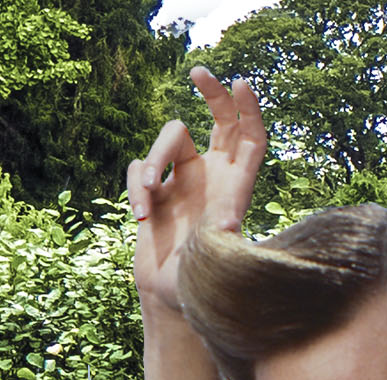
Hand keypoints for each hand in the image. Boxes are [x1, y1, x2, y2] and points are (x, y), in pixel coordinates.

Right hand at [128, 69, 266, 320]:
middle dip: (212, 93)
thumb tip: (227, 225)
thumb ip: (221, 242)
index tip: (241, 84)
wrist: (170, 302)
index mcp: (235, 188)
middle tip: (198, 70)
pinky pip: (139, 168)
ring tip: (148, 199)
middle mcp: (211, 177)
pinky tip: (142, 219)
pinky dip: (136, 189)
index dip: (250, 109)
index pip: (250, 138)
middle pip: (217, 120)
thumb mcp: (217, 264)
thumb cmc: (201, 288)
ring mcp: (181, 181)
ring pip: (169, 140)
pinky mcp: (154, 192)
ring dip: (154, 162)